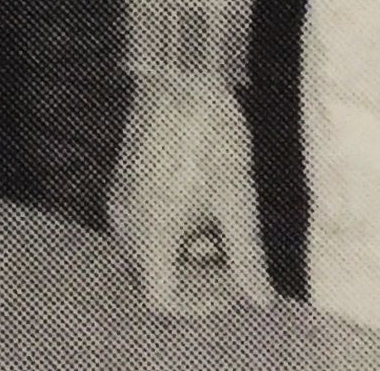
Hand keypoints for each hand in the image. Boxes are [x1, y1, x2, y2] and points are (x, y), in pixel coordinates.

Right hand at [109, 75, 270, 314]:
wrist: (180, 77)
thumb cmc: (211, 136)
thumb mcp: (237, 200)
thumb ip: (247, 256)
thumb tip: (260, 298)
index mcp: (150, 233)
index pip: (163, 298)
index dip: (203, 302)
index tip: (235, 282)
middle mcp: (125, 223)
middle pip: (154, 277)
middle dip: (197, 276)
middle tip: (233, 251)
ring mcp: (119, 201)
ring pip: (149, 252)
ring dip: (185, 252)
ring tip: (219, 222)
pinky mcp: (122, 183)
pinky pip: (142, 226)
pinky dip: (171, 230)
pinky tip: (199, 202)